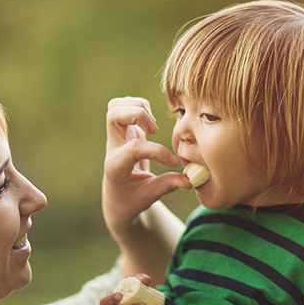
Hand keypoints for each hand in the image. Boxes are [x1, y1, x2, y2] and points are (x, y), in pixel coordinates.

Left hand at [102, 97, 189, 238]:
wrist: (117, 197)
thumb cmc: (133, 198)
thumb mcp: (150, 195)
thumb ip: (168, 185)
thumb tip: (190, 180)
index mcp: (116, 166)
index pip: (134, 148)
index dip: (158, 152)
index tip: (174, 163)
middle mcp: (113, 147)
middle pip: (113, 115)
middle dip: (138, 115)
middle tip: (154, 131)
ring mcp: (116, 135)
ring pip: (115, 106)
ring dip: (138, 107)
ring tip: (152, 126)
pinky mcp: (122, 128)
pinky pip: (125, 106)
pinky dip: (140, 106)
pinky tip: (151, 123)